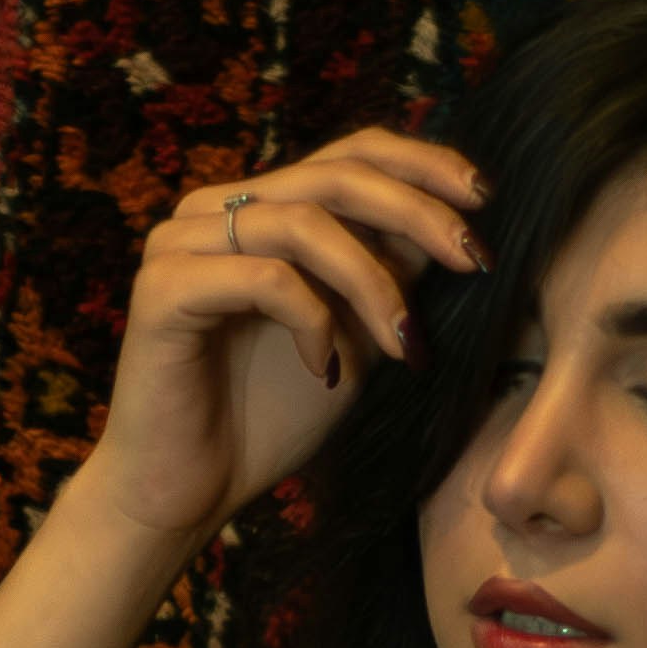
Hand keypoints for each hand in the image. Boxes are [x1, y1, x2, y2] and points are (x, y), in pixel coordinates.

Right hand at [71, 123, 484, 559]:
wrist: (187, 493)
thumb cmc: (267, 419)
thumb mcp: (354, 338)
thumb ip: (387, 279)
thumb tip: (453, 226)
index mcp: (258, 210)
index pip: (347, 153)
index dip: (419, 164)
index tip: (482, 199)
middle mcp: (215, 211)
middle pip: (333, 175)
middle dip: (416, 212)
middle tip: (470, 258)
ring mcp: (182, 243)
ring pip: (303, 222)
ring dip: (372, 282)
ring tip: (403, 344)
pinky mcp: (163, 288)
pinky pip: (265, 277)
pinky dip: (313, 320)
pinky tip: (325, 370)